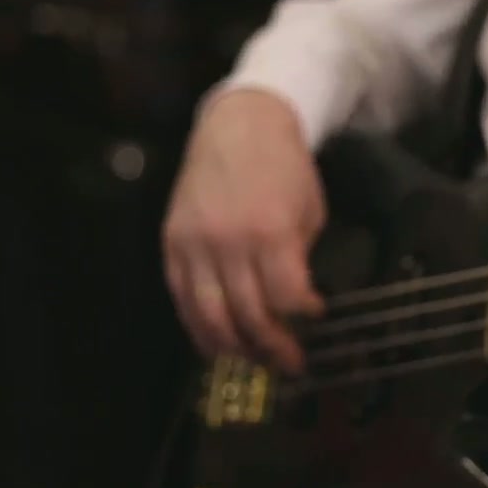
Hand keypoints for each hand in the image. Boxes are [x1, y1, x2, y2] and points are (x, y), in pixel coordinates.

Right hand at [163, 89, 325, 372]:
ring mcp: (194, 245)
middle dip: (273, 347)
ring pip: (209, 317)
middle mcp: (228, 243)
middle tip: (290, 363)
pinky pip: (182, 299)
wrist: (240, 124)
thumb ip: (299, 257)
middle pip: (248, 316)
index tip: (316, 323)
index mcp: (271, 232)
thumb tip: (295, 303)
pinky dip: (199, 328)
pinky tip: (216, 345)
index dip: (303, 320)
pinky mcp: (171, 244)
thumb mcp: (310, 210)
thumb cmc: (285, 166)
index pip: (286, 298)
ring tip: (255, 361)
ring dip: (234, 348)